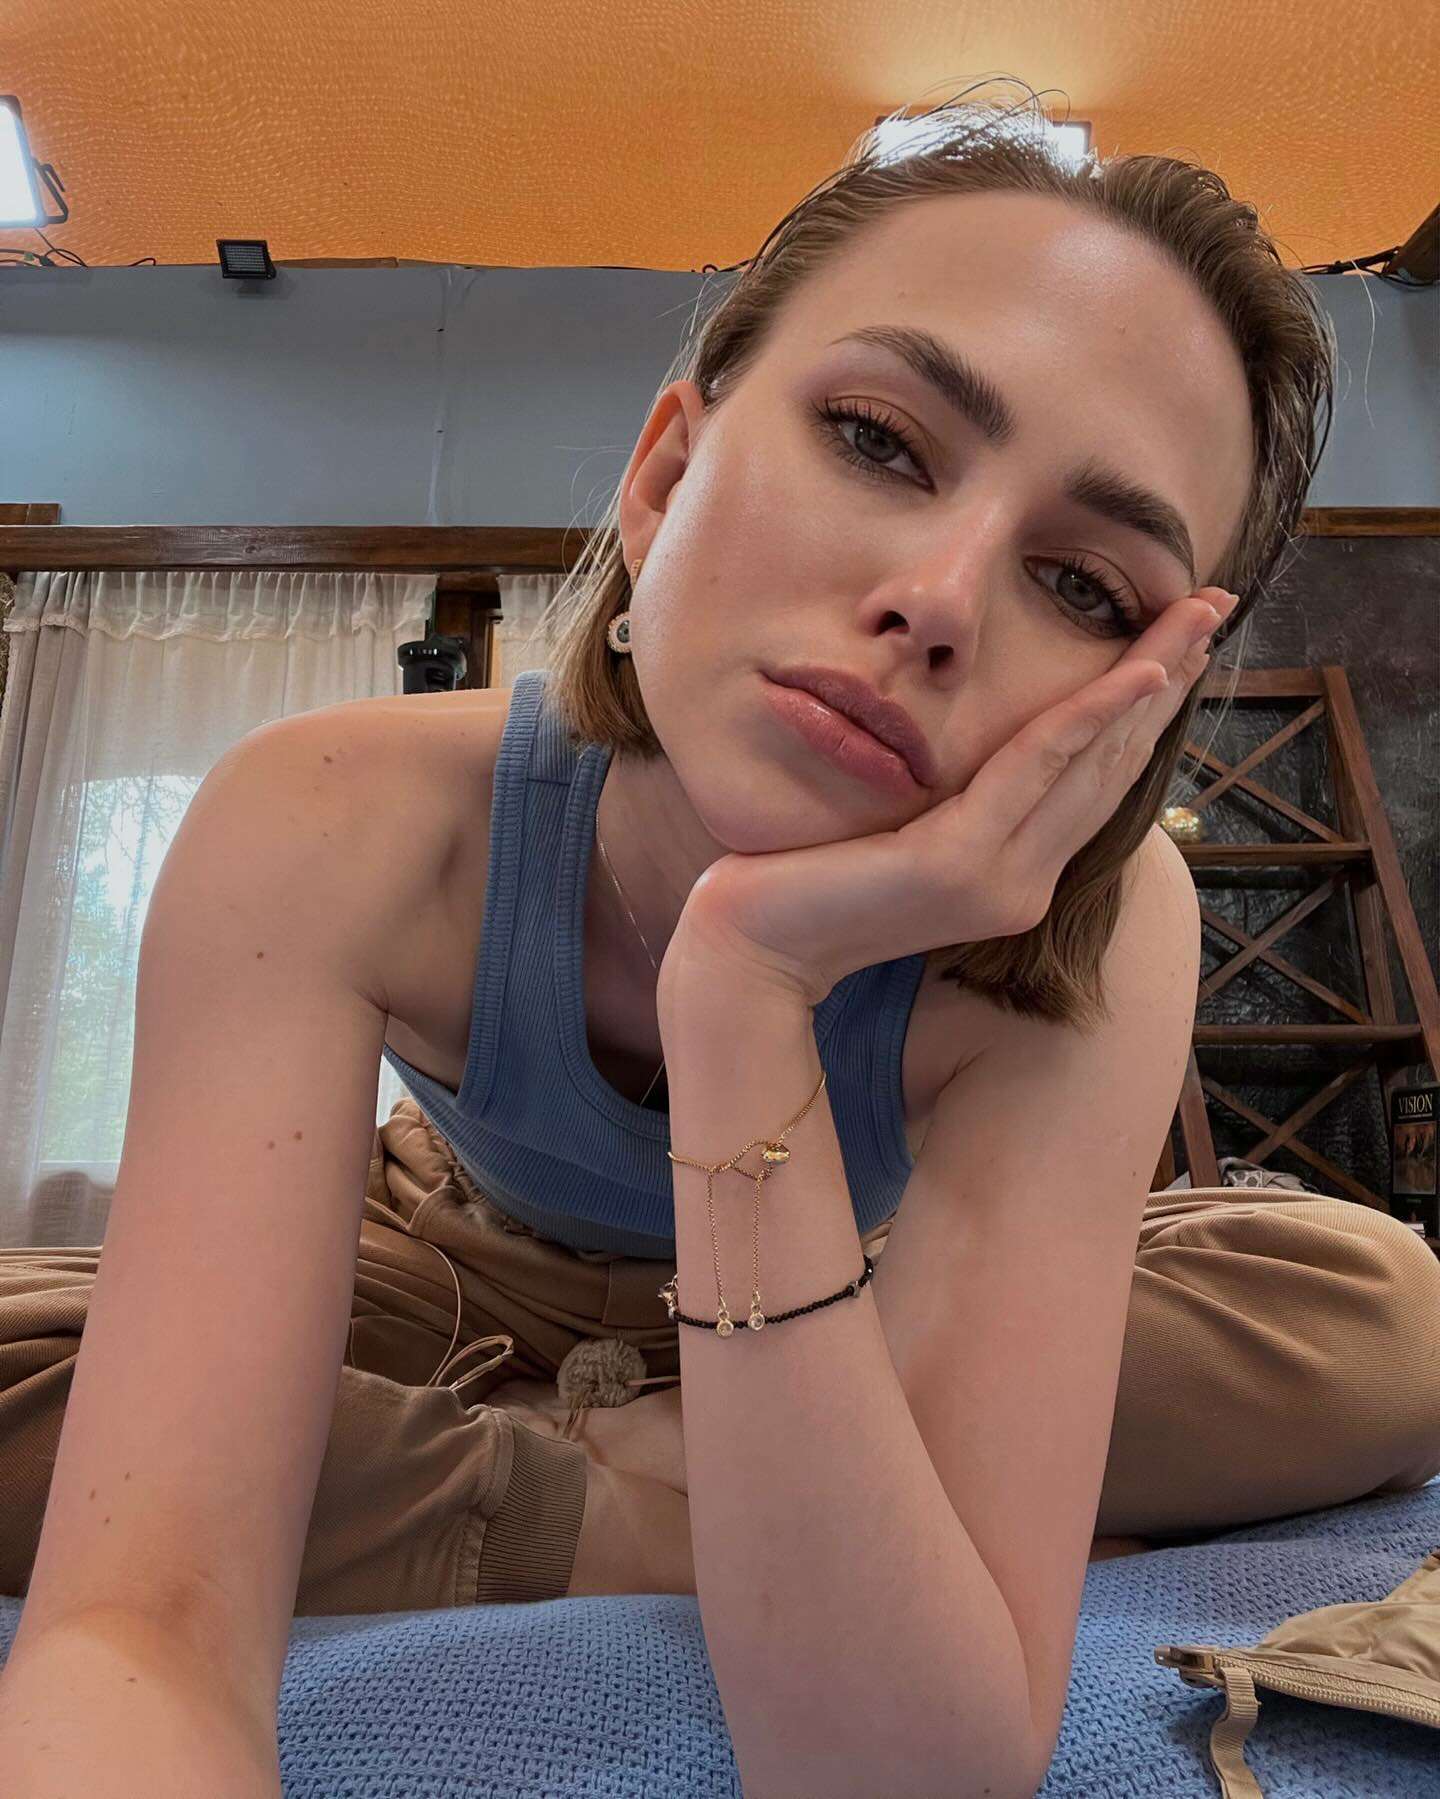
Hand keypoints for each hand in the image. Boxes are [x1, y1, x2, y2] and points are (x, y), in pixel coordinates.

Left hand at [658, 586, 1236, 1008]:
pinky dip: (1089, 719)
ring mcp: (1000, 879)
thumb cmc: (810, 885)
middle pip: (1113, 763)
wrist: (753, 952)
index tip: (1182, 644)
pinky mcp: (961, 866)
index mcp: (1015, 874)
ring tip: (1197, 620)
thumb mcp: (901, 838)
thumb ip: (957, 809)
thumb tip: (987, 753)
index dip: (1144, 711)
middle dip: (1169, 678)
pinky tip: (1133, 675)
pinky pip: (1037, 770)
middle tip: (1217, 606)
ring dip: (1151, 682)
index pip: (1094, 779)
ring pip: (1092, 761)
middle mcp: (1025, 882)